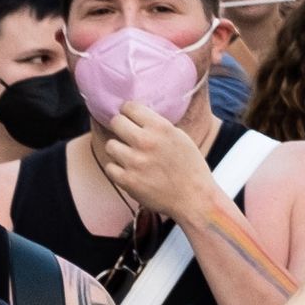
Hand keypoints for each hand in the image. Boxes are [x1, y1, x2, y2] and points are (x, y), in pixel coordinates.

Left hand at [89, 103, 218, 229]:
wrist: (194, 198)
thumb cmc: (190, 167)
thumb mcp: (181, 138)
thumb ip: (158, 127)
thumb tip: (137, 117)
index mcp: (161, 128)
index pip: (130, 107)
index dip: (128, 111)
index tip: (130, 117)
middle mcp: (146, 142)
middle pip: (116, 122)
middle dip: (121, 127)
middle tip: (127, 135)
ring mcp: (134, 162)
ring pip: (110, 145)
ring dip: (119, 150)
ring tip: (131, 156)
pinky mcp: (127, 180)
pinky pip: (110, 167)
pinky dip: (118, 169)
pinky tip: (130, 171)